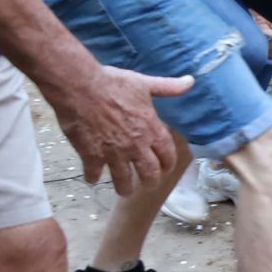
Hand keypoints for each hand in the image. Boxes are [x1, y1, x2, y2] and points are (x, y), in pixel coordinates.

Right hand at [46, 65, 194, 192]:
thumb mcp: (144, 84)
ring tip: (124, 190)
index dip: (168, 164)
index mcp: (151, 129)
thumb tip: (190, 81)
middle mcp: (135, 146)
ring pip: (123, 180)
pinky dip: (93, 177)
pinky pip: (94, 174)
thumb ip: (168, 87)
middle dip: (150, 181)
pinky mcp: (91, 155)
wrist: (80, 87)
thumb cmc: (113, 83)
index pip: (167, 155)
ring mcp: (113, 153)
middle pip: (149, 174)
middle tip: (147, 183)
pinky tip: (92, 178)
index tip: (166, 168)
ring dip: (124, 187)